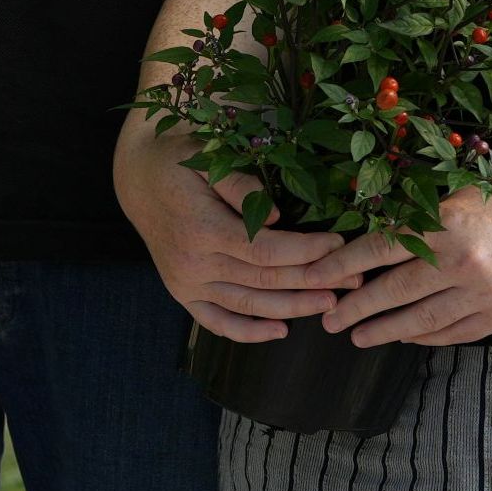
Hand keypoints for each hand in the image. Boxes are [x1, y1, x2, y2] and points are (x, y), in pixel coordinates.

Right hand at [115, 121, 367, 343]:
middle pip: (263, 281)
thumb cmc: (180, 161)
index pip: (265, 250)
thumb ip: (240, 185)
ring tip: (330, 304)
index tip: (339, 245)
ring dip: (292, 308)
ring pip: (247, 305)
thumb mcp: (207, 158)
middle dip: (312, 281)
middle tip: (353, 279)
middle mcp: (194, 263)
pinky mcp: (183, 294)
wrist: (139, 180)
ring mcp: (187, 283)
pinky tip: (281, 331)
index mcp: (202, 228)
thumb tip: (279, 216)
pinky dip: (248, 332)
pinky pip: (217, 322)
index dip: (305, 251)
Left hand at [319, 185, 491, 348]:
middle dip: (355, 308)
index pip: (381, 248)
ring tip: (358, 336)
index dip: (343, 265)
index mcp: (446, 224)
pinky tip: (404, 336)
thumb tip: (367, 252)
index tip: (314, 278)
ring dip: (383, 330)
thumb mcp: (456, 201)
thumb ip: (417, 224)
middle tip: (329, 320)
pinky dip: (423, 337)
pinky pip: (452, 333)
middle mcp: (462, 261)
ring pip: (420, 321)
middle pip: (394, 291)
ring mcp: (484, 294)